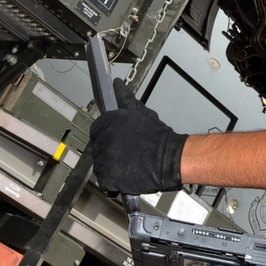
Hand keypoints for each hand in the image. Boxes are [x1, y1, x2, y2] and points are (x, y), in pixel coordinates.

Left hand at [90, 79, 186, 193]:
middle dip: (109, 149)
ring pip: (100, 164)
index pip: (97, 128)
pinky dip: (112, 182)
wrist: (168, 158)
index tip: (115, 139)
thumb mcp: (140, 113)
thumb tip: (117, 84)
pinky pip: (104, 180)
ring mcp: (105, 159)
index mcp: (109, 122)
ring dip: (110, 165)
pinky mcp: (109, 177)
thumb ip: (125, 98)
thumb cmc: (157, 136)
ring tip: (126, 164)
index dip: (106, 134)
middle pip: (98, 146)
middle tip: (125, 153)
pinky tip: (124, 177)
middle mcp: (104, 139)